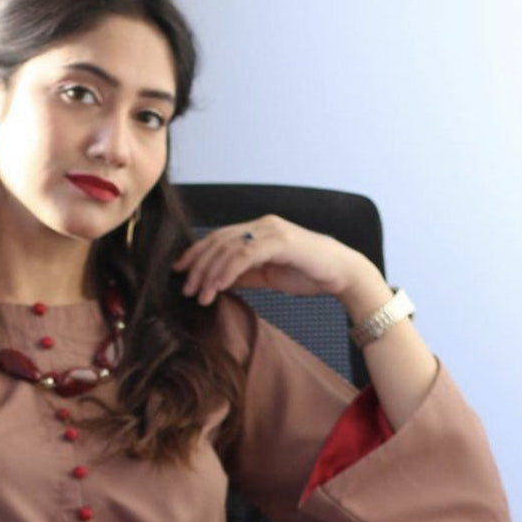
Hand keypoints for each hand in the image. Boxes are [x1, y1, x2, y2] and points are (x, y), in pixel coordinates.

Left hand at [172, 215, 388, 312]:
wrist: (342, 274)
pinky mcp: (281, 241)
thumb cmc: (309, 274)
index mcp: (259, 230)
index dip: (196, 254)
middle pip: (218, 242)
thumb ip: (244, 275)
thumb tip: (218, 282)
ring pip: (229, 248)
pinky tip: (218, 287)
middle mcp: (263, 225)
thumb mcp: (268, 276)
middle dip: (197, 266)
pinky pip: (246, 255)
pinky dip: (228, 271)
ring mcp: (272, 231)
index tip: (179, 271)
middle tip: (185, 289)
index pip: (218, 238)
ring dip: (210, 273)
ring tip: (200, 295)